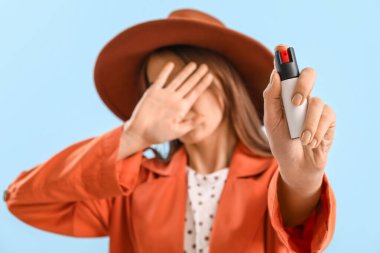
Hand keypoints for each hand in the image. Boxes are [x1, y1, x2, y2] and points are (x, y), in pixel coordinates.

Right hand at [125, 61, 213, 145]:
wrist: (140, 133)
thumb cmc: (159, 134)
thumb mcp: (178, 131)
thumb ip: (191, 123)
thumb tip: (205, 118)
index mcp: (182, 108)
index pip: (195, 93)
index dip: (203, 84)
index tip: (211, 76)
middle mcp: (174, 99)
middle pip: (189, 84)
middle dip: (197, 75)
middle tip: (205, 66)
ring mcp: (164, 95)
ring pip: (177, 80)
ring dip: (185, 72)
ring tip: (193, 64)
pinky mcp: (153, 92)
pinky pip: (160, 79)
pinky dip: (165, 72)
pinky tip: (171, 64)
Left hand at [263, 45, 335, 192]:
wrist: (296, 166)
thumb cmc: (281, 143)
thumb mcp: (271, 123)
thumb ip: (271, 99)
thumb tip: (275, 75)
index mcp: (285, 95)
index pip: (287, 72)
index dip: (284, 58)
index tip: (280, 47)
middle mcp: (302, 97)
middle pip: (309, 75)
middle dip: (303, 85)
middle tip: (296, 102)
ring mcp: (316, 107)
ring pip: (316, 102)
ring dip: (307, 124)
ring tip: (302, 138)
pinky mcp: (329, 119)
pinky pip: (326, 116)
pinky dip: (317, 131)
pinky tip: (311, 142)